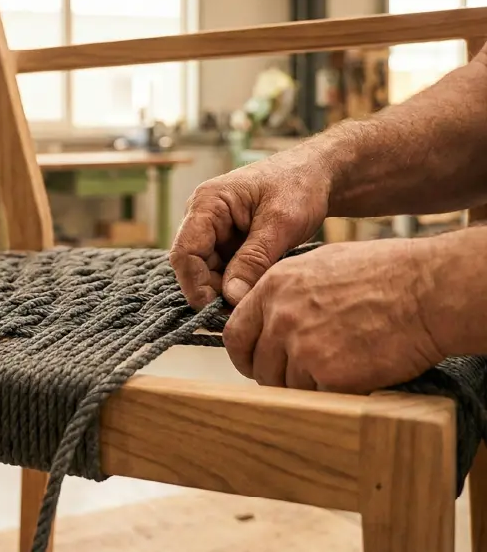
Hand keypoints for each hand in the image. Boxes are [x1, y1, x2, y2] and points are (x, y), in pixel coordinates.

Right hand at [170, 146, 331, 308]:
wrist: (317, 174)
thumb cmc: (298, 187)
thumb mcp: (280, 224)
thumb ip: (253, 260)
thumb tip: (230, 298)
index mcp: (207, 204)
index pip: (185, 253)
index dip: (195, 286)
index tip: (216, 311)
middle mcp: (202, 217)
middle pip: (193, 266)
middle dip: (213, 291)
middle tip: (240, 314)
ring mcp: (214, 230)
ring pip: (208, 271)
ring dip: (226, 290)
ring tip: (253, 304)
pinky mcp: (227, 241)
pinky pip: (223, 269)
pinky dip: (237, 283)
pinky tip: (255, 291)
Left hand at [223, 239, 445, 393]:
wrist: (427, 289)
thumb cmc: (386, 273)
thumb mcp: (321, 265)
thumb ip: (287, 292)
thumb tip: (270, 318)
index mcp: (274, 287)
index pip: (236, 334)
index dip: (245, 355)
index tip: (255, 365)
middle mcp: (280, 317)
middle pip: (260, 367)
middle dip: (277, 376)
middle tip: (303, 377)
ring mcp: (302, 347)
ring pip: (287, 387)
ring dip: (308, 388)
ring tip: (340, 371)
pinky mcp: (328, 374)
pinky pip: (317, 399)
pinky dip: (334, 396)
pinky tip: (356, 377)